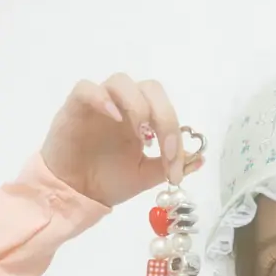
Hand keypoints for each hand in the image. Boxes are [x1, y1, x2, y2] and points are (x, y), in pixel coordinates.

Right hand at [39, 73, 202, 207]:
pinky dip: (101, 98)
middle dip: (164, 116)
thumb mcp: (145, 176)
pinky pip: (86, 88)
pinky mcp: (75, 106)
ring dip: (137, 105)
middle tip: (162, 146)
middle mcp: (124, 106)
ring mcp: (100, 103)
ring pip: (122, 81)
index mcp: (143, 119)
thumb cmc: (108, 181)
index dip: (176, 134)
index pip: (166, 110)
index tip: (175, 165)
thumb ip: (170, 164)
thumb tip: (199, 159)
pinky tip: (114, 118)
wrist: (75, 194)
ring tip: (140, 134)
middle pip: (150, 88)